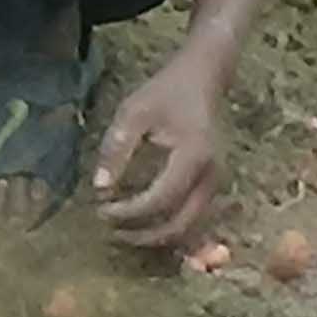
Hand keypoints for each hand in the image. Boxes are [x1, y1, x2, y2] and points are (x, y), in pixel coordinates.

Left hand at [92, 59, 226, 249]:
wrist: (202, 79)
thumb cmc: (165, 93)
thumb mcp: (134, 112)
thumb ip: (116, 148)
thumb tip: (100, 188)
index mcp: (194, 156)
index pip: (160, 200)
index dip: (129, 212)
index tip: (101, 207)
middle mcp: (211, 176)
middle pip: (179, 225)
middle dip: (142, 234)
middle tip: (109, 227)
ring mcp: (216, 184)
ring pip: (188, 230)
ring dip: (155, 237)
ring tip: (122, 230)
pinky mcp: (213, 188)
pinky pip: (193, 222)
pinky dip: (168, 231)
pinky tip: (142, 226)